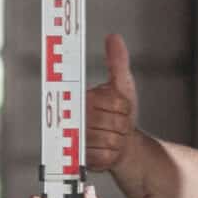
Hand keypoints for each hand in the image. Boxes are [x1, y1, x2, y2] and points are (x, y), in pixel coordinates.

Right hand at [88, 31, 138, 174]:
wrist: (121, 144)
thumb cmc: (120, 114)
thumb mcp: (122, 85)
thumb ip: (117, 61)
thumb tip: (113, 38)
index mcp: (84, 97)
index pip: (111, 102)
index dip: (121, 107)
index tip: (119, 109)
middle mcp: (76, 118)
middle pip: (112, 123)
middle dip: (121, 124)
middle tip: (117, 123)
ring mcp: (77, 139)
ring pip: (108, 140)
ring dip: (117, 140)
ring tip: (113, 134)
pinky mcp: (81, 159)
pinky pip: (103, 157)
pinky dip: (111, 155)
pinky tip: (109, 149)